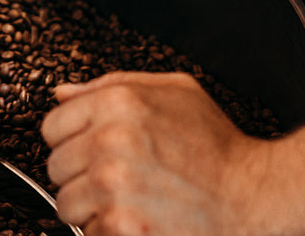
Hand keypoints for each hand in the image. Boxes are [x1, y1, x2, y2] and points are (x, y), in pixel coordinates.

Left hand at [41, 72, 273, 235]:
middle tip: (116, 177)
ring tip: (127, 200)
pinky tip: (137, 218)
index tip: (91, 149)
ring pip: (66, 204)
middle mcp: (110, 141)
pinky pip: (89, 232)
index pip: (51, 125)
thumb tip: (63, 92)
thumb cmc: (217, 147)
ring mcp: (113, 186)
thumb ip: (112, 84)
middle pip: (55, 166)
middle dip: (81, 174)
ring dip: (91, 207)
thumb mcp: (175, 91)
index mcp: (118, 103)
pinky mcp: (121, 226)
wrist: (253, 196)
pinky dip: (109, 231)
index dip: (71, 139)